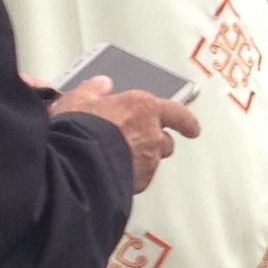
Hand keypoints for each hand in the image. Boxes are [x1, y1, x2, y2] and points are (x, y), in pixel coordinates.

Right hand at [56, 77, 199, 191]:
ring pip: (153, 162)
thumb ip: (94, 90)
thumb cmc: (79, 129)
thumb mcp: (79, 99)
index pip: (177, 113)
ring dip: (142, 160)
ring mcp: (147, 162)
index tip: (192, 127)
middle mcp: (152, 135)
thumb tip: (102, 84)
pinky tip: (110, 173)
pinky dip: (129, 176)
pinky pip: (138, 179)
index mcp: (143, 108)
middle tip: (136, 140)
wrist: (75, 164)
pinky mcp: (138, 183)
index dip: (186, 121)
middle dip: (156, 142)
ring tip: (117, 158)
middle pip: (166, 142)